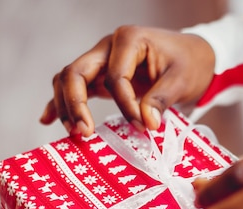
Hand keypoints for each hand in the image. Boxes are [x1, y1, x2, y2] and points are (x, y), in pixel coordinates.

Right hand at [40, 26, 214, 135]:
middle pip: (75, 72)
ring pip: (68, 79)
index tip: (143, 127)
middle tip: (84, 133)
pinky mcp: (100, 76)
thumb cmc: (189, 63)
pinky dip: (60, 103)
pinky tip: (48, 119)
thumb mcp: (182, 79)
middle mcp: (107, 46)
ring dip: (66, 106)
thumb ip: (162, 98)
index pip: (114, 76)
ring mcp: (101, 60)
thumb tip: (147, 123)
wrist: (195, 57)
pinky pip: (73, 86)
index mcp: (128, 40)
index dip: (125, 105)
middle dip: (76, 104)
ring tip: (75, 134)